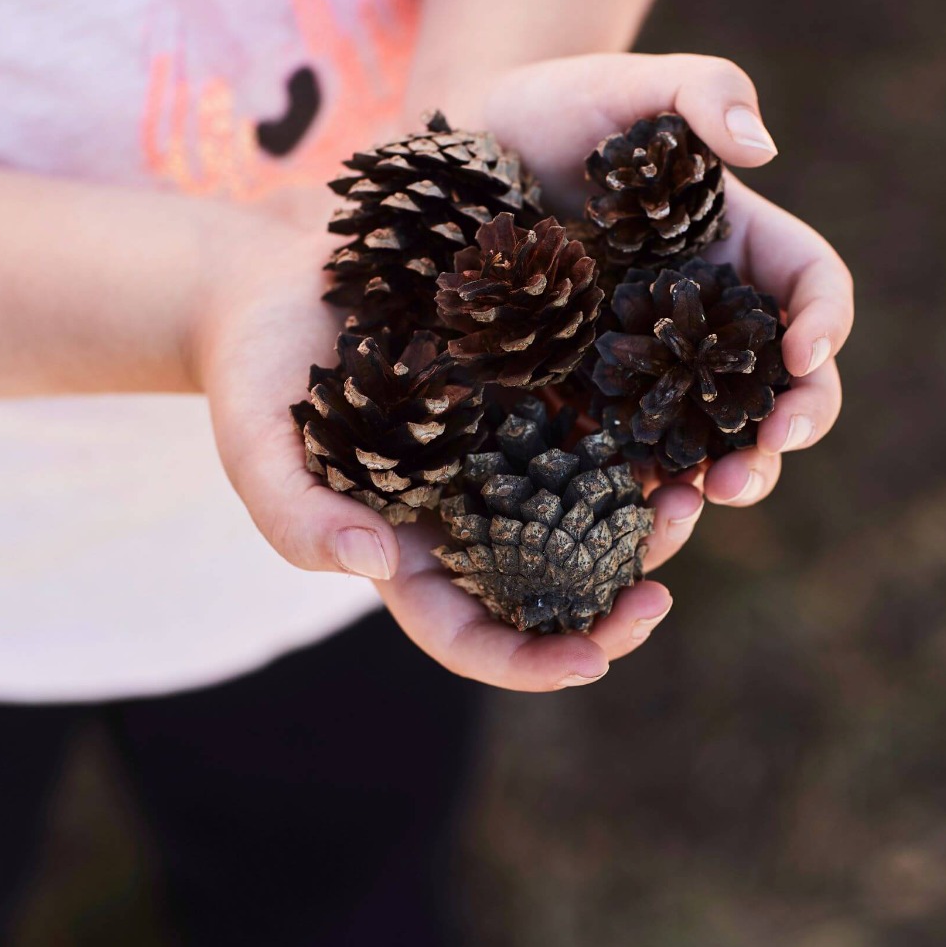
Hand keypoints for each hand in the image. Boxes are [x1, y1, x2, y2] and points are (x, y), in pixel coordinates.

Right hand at [192, 204, 682, 692]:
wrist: (282, 282)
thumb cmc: (257, 376)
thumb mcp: (257, 450)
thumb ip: (299, 518)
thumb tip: (374, 565)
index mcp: (409, 556)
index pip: (470, 637)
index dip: (529, 663)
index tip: (592, 663)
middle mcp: (470, 519)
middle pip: (548, 591)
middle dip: (610, 610)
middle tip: (659, 599)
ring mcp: (507, 459)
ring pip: (589, 517)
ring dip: (642, 528)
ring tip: (688, 503)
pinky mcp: (533, 396)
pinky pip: (598, 431)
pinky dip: (640, 441)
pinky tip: (678, 428)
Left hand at [482, 52, 853, 510]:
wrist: (463, 162)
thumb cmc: (554, 111)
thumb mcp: (626, 86)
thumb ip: (701, 92)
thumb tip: (763, 149)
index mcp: (739, 246)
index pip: (810, 288)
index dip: (823, 324)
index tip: (802, 353)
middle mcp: (705, 317)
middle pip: (774, 382)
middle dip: (786, 424)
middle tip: (765, 455)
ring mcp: (650, 364)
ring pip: (711, 432)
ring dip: (725, 470)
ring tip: (711, 495)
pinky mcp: (593, 398)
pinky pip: (632, 449)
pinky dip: (644, 482)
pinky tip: (634, 505)